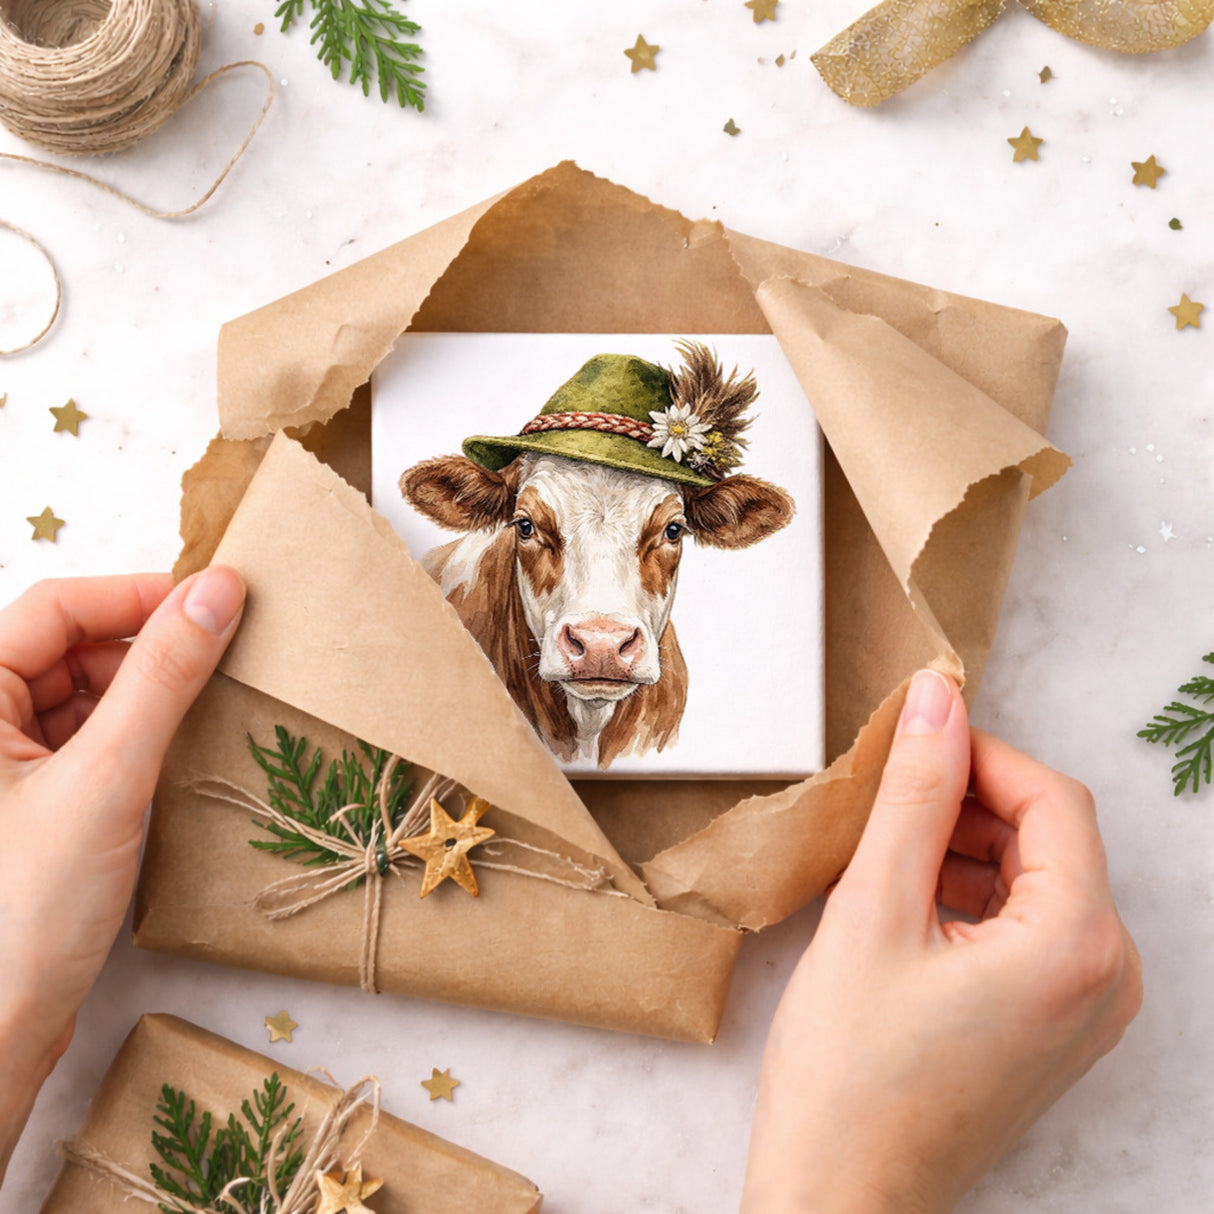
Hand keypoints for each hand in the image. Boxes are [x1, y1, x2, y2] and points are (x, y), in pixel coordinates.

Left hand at [0, 569, 244, 1181]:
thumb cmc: (23, 910)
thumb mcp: (107, 778)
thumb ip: (164, 676)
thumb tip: (218, 591)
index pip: (55, 608)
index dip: (136, 595)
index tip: (217, 600)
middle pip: (70, 647)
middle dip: (147, 645)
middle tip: (226, 651)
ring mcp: (6, 767)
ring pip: (85, 694)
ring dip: (148, 691)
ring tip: (212, 701)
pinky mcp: (34, 803)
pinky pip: (92, 740)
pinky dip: (138, 735)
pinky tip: (181, 749)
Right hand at [741, 669, 1142, 1213]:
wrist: (840, 1198)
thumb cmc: (849, 1073)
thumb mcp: (873, 910)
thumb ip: (913, 794)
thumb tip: (937, 700)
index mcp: (1078, 946)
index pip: (1052, 799)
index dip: (979, 754)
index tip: (909, 739)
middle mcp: (1108, 979)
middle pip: (1049, 838)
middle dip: (967, 804)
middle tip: (881, 801)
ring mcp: (1086, 1010)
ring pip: (1035, 880)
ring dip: (963, 848)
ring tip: (881, 857)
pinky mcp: (1054, 1028)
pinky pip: (1028, 929)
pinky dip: (970, 898)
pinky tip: (902, 905)